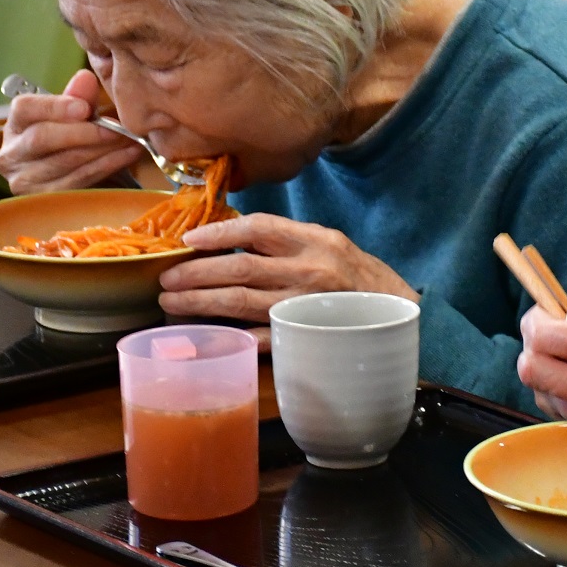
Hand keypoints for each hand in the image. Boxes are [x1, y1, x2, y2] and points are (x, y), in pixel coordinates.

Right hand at [0, 70, 142, 192]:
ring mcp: (24, 180)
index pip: (25, 109)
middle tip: (118, 129)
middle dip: (84, 133)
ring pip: (64, 162)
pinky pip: (78, 181)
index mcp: (15, 124)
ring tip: (130, 140)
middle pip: (42, 138)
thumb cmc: (70, 137)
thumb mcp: (73, 114)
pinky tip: (127, 155)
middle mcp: (11, 154)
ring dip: (103, 151)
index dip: (55, 107)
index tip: (85, 108)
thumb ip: (78, 96)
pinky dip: (107, 167)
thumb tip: (85, 78)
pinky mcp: (44, 199)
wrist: (72, 174)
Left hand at [157, 214, 418, 321]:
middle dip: (196, 272)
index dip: (218, 233)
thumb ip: (287, 240)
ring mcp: (306, 307)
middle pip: (240, 268)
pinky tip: (206, 335)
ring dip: (200, 302)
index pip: (257, 228)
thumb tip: (230, 236)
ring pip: (240, 303)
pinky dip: (230, 336)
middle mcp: (309, 271)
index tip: (188, 240)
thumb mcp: (330, 244)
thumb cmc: (359, 277)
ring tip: (172, 301)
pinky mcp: (305, 337)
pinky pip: (260, 337)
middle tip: (166, 278)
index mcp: (315, 241)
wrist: (401, 316)